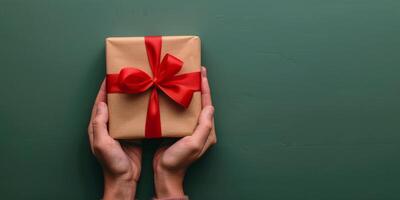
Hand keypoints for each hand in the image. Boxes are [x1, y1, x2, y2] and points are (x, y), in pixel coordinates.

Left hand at [88, 80, 141, 199]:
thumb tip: (102, 103)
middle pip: (113, 104)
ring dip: (130, 99)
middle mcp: (109, 126)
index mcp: (99, 126)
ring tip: (138, 88)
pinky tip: (146, 104)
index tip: (111, 76)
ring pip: (125, 110)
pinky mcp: (132, 135)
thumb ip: (100, 124)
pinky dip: (139, 110)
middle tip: (128, 78)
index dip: (104, 89)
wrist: (124, 179)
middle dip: (118, 90)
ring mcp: (121, 130)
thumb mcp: (102, 143)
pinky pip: (135, 119)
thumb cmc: (111, 163)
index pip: (100, 103)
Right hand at [153, 67, 215, 197]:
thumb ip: (204, 126)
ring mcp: (188, 129)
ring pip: (189, 106)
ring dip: (187, 93)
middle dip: (197, 87)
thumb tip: (210, 107)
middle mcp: (200, 128)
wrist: (165, 173)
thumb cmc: (179, 160)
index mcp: (207, 131)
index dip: (205, 88)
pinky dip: (177, 102)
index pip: (207, 105)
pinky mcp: (178, 130)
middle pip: (200, 103)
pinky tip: (171, 94)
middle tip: (192, 71)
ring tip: (182, 79)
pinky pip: (179, 112)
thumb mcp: (194, 143)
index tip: (202, 73)